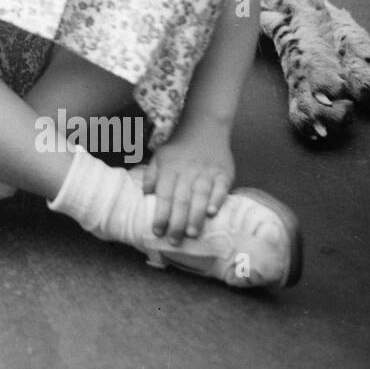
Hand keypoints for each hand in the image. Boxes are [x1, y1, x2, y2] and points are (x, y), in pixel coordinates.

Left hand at [137, 126, 233, 244]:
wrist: (204, 127)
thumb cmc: (178, 147)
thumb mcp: (159, 157)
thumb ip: (151, 175)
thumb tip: (145, 196)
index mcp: (170, 169)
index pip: (164, 195)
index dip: (160, 214)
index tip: (157, 231)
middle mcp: (187, 171)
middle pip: (181, 199)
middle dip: (177, 222)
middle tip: (174, 241)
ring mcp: (207, 172)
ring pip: (200, 196)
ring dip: (195, 216)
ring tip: (191, 234)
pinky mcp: (224, 172)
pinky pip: (221, 188)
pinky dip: (217, 200)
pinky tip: (212, 213)